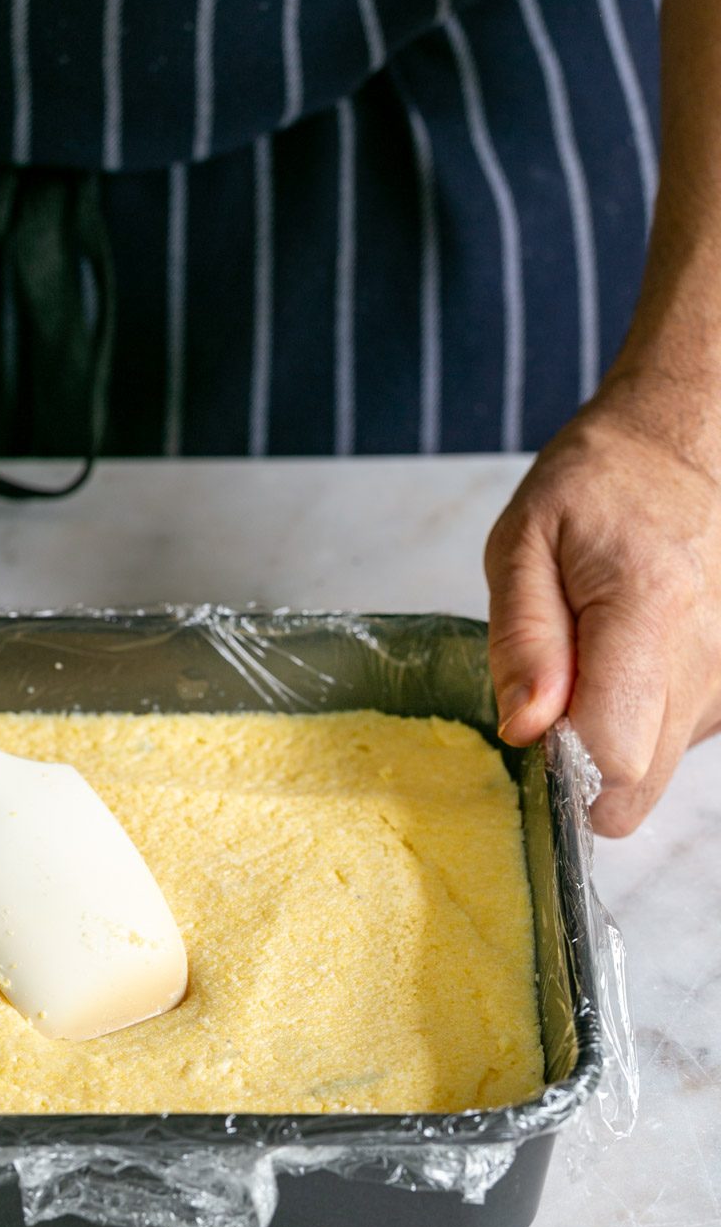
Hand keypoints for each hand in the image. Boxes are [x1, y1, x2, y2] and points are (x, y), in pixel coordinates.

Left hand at [484, 371, 720, 835]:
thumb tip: (525, 731)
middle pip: (640, 784)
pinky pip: (677, 736)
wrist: (685, 442)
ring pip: (659, 766)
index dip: (561, 768)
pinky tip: (622, 658)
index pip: (615, 756)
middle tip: (549, 699)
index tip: (531, 731)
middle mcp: (707, 655)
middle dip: (581, 770)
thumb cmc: (598, 483)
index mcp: (649, 612)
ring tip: (588, 658)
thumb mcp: (525, 543)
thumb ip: (523, 641)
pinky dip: (639, 717)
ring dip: (611, 737)